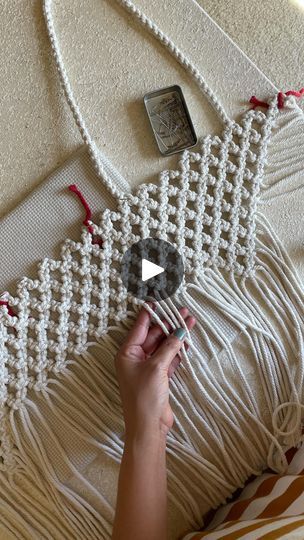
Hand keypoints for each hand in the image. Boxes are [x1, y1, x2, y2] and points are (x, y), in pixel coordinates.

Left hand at [115, 305, 195, 439]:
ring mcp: (148, 367)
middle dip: (169, 323)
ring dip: (176, 335)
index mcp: (127, 353)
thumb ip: (169, 347)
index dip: (150, 312)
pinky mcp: (159, 376)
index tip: (159, 299)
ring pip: (163, 346)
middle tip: (184, 311)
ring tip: (191, 322)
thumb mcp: (157, 367)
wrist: (149, 426)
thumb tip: (180, 330)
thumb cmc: (144, 397)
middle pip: (153, 335)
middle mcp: (135, 358)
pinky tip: (188, 340)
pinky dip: (178, 350)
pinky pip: (169, 357)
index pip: (139, 326)